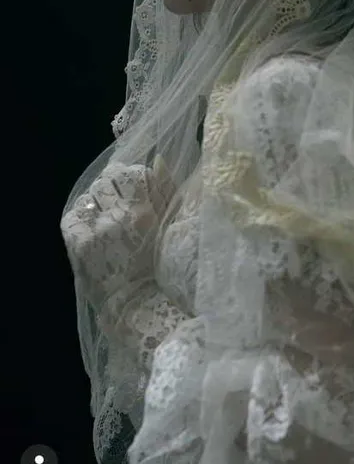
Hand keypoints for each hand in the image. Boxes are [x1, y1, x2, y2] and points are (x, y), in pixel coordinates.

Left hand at [61, 157, 175, 310]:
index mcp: (143, 212)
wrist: (136, 303)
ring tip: (105, 215)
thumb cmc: (160, 265)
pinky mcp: (77, 244)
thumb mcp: (169, 226)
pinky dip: (82, 215)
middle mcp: (116, 217)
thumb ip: (166, 191)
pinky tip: (91, 224)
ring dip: (97, 201)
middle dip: (113, 186)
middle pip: (107, 180)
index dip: (133, 177)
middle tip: (119, 200)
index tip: (136, 187)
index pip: (131, 173)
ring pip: (89, 196)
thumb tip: (158, 160)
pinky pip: (74, 215)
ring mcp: (94, 231)